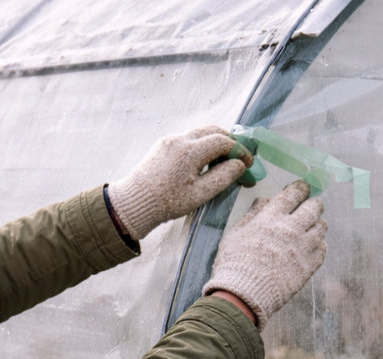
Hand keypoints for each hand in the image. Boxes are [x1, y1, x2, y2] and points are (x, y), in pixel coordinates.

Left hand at [107, 125, 252, 240]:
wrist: (134, 203)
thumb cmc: (168, 202)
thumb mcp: (200, 194)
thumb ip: (223, 177)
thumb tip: (239, 164)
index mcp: (190, 150)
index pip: (223, 141)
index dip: (239, 151)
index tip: (248, 164)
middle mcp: (180, 139)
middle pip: (213, 130)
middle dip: (230, 142)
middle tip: (240, 158)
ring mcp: (169, 140)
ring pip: (200, 133)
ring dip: (216, 144)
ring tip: (223, 163)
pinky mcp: (162, 145)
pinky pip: (188, 139)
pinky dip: (202, 147)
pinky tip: (205, 164)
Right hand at [202, 181, 327, 329]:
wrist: (242, 296)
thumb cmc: (233, 264)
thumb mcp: (235, 234)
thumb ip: (252, 215)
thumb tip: (265, 200)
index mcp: (270, 218)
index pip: (294, 194)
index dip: (300, 189)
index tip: (301, 190)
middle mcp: (290, 229)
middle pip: (314, 207)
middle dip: (313, 204)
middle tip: (310, 207)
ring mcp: (302, 248)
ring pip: (321, 227)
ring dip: (317, 224)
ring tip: (310, 228)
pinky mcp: (308, 266)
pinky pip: (322, 249)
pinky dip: (319, 245)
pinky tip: (310, 247)